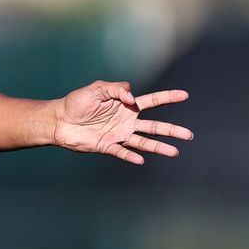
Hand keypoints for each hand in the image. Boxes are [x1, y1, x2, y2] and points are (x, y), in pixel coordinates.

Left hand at [52, 81, 192, 164]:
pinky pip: (122, 152)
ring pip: (143, 141)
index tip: (185, 95)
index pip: (152, 101)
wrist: (59, 120)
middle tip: (189, 135)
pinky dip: (131, 156)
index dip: (168, 98)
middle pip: (154, 125)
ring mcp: (118, 134)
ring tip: (175, 151)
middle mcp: (126, 121)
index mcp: (126, 105)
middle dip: (171, 130)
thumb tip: (133, 99)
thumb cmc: (77, 102)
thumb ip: (117, 90)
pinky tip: (140, 160)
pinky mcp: (107, 146)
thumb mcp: (97, 88)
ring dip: (159, 147)